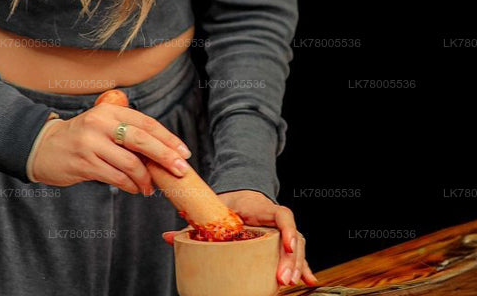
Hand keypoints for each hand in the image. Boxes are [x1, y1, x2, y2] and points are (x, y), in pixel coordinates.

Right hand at [30, 102, 192, 194]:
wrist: (43, 148)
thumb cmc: (81, 138)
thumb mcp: (102, 124)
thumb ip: (127, 130)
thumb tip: (163, 149)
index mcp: (109, 111)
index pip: (146, 123)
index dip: (168, 139)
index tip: (183, 153)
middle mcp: (100, 124)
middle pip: (142, 140)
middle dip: (165, 157)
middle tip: (180, 171)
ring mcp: (91, 144)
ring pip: (130, 163)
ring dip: (146, 179)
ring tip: (151, 187)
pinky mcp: (84, 164)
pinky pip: (116, 178)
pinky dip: (130, 186)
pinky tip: (135, 189)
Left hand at [161, 189, 317, 286]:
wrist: (240, 194)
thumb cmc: (228, 202)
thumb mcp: (213, 207)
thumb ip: (194, 223)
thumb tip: (168, 237)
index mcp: (261, 207)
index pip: (281, 215)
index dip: (287, 229)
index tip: (286, 245)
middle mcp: (275, 220)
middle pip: (293, 236)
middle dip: (291, 258)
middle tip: (283, 278)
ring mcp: (281, 232)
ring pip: (297, 247)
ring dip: (297, 265)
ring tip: (289, 283)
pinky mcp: (281, 244)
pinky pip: (296, 255)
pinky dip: (303, 267)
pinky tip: (308, 281)